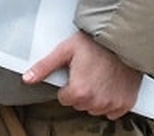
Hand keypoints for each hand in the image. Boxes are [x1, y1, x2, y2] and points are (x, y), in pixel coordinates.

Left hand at [23, 30, 141, 118]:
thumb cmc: (94, 43)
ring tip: (98, 77)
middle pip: (79, 104)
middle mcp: (97, 102)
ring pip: (95, 108)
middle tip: (86, 73)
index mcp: (80, 91)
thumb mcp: (64, 51)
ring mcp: (113, 104)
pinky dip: (110, 102)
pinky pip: (113, 112)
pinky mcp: (126, 103)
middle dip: (80, 91)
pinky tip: (109, 86)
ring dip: (94, 97)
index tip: (74, 74)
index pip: (64, 99)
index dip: (67, 85)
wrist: (122, 40)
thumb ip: (44, 67)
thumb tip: (27, 78)